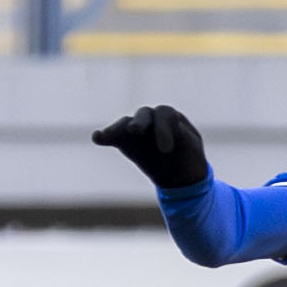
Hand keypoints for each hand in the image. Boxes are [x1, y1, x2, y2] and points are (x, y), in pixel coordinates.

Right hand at [92, 104, 209, 191]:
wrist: (180, 172)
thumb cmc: (188, 156)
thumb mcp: (190, 146)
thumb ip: (181, 135)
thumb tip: (173, 127)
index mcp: (170, 117)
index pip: (165, 114)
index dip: (164, 129)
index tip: (167, 149)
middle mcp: (151, 118)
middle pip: (144, 114)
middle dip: (139, 122)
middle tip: (134, 130)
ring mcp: (136, 129)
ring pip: (125, 124)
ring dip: (115, 129)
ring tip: (103, 136)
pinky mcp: (125, 141)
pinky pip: (114, 137)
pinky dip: (104, 136)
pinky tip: (97, 138)